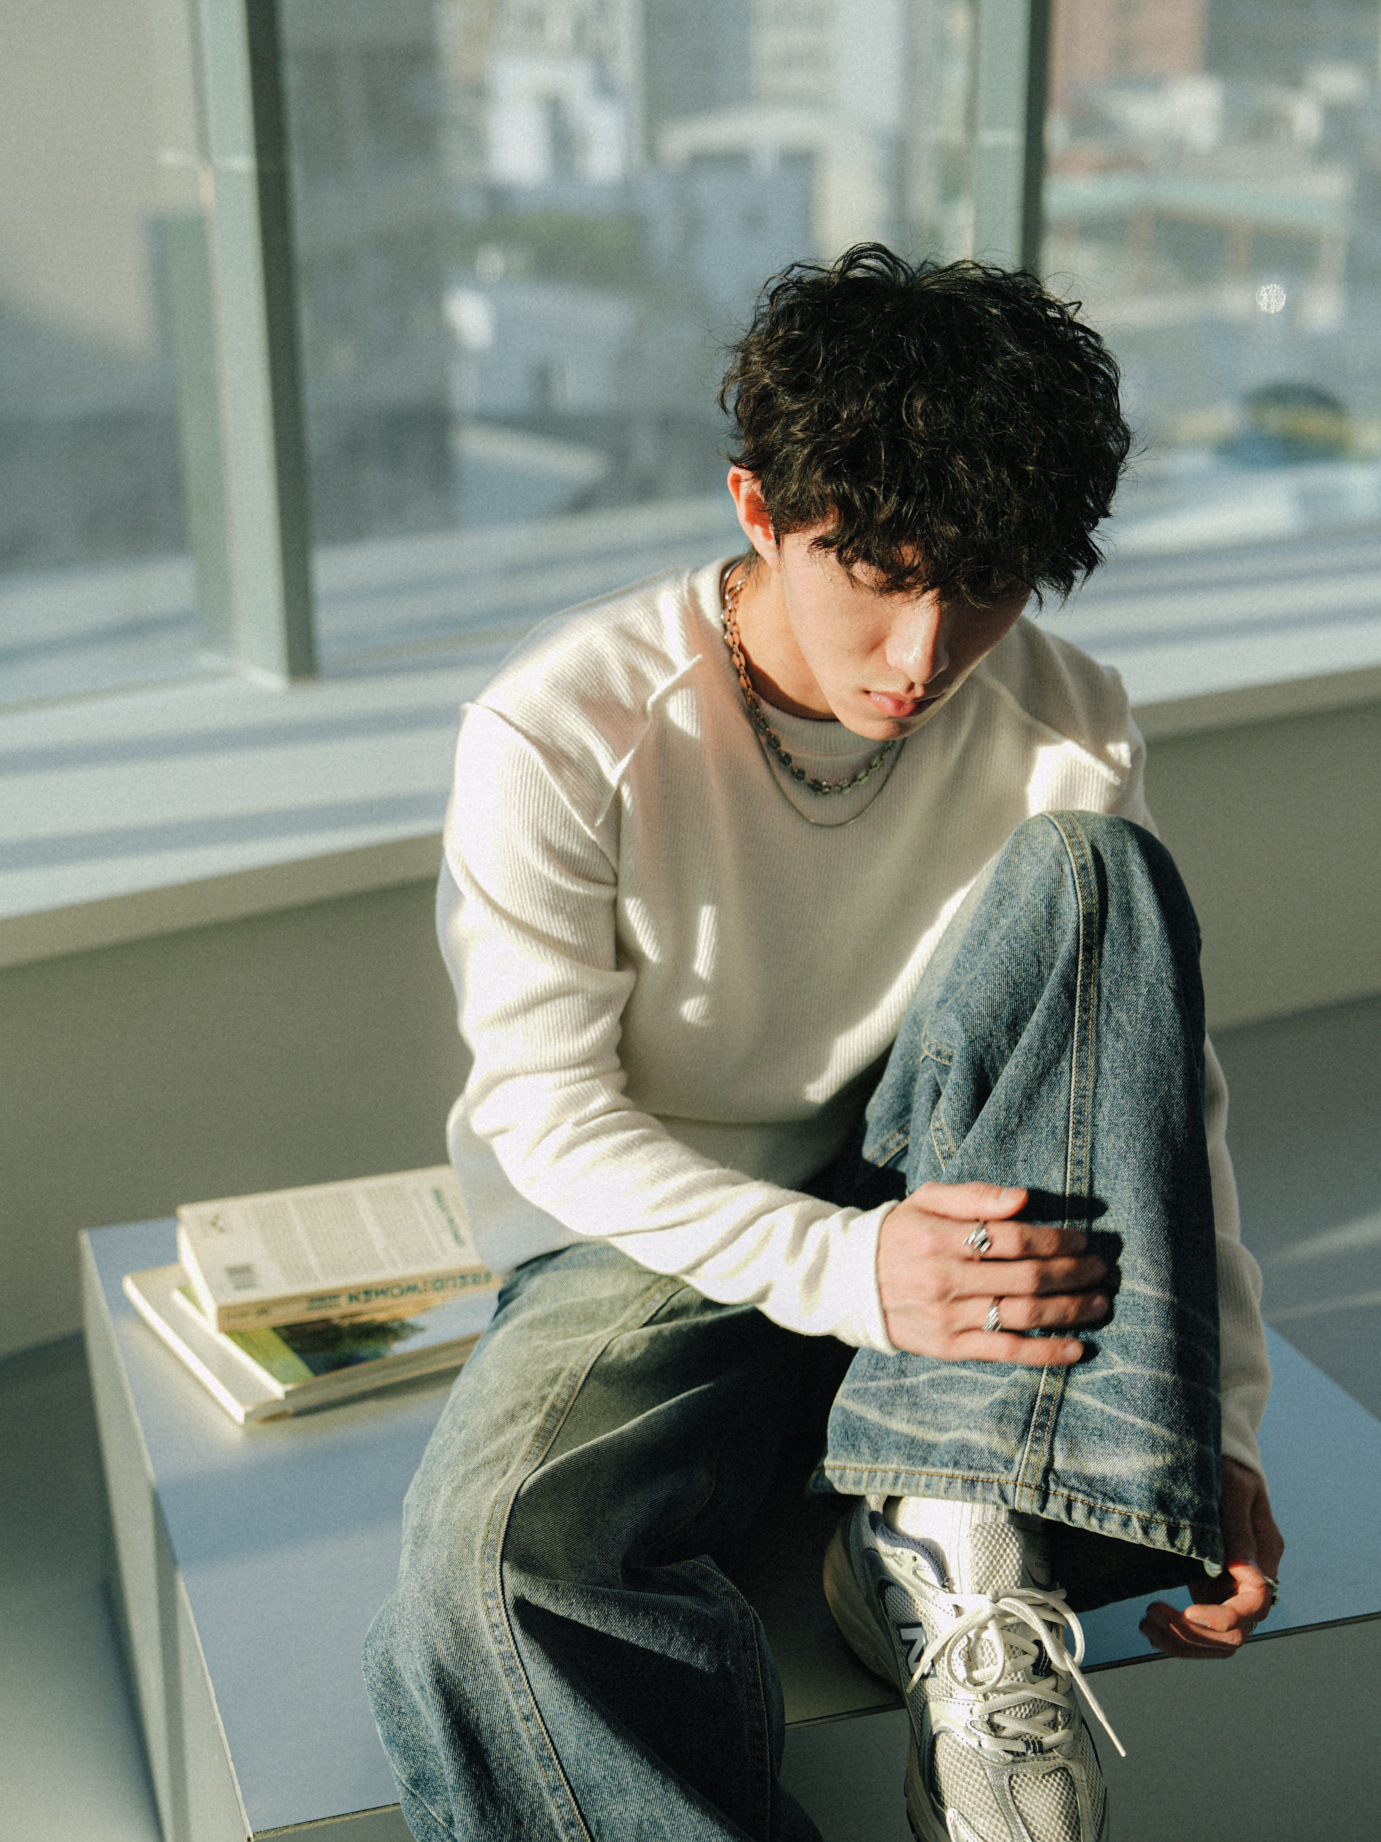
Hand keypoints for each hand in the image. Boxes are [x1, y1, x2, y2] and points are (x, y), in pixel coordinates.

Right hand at [876, 1181, 1108, 1363]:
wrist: (849, 1282)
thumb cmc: (900, 1233)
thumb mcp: (927, 1200)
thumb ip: (975, 1195)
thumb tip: (1024, 1199)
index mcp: (942, 1238)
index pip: (1014, 1238)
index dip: (1056, 1240)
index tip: (1082, 1240)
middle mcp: (946, 1279)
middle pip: (1027, 1278)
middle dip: (1074, 1273)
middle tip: (1101, 1270)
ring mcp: (949, 1317)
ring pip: (1023, 1316)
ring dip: (1071, 1311)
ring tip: (1099, 1304)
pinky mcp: (949, 1348)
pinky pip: (1006, 1353)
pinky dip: (1046, 1351)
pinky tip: (1076, 1347)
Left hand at [1140, 1456, 1284, 1658]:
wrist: (1215, 1459)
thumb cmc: (1225, 1466)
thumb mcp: (1232, 1487)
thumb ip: (1237, 1529)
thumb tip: (1246, 1574)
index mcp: (1263, 1555)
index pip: (1255, 1605)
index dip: (1224, 1618)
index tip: (1188, 1611)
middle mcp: (1252, 1579)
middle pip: (1236, 1633)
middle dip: (1194, 1634)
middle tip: (1152, 1614)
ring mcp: (1231, 1587)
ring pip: (1219, 1641)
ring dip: (1183, 1641)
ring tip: (1147, 1624)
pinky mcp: (1210, 1589)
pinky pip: (1203, 1630)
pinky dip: (1179, 1635)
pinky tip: (1153, 1626)